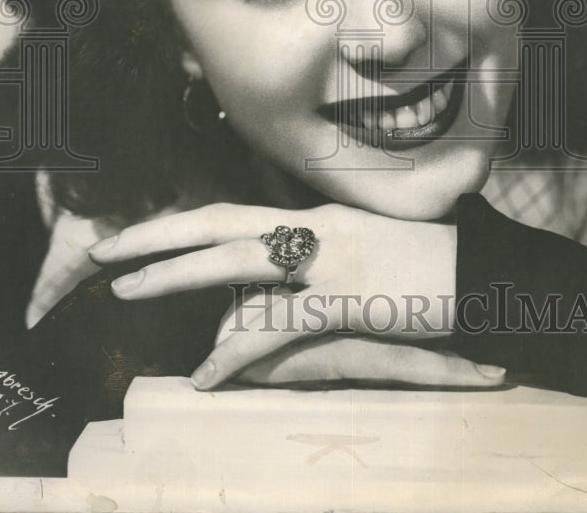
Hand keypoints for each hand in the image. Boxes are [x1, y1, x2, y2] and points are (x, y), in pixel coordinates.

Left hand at [88, 202, 503, 389]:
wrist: (483, 271)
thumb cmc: (432, 259)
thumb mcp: (370, 246)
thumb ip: (324, 250)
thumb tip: (288, 265)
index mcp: (316, 215)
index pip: (234, 212)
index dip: (182, 222)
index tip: (139, 232)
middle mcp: (313, 226)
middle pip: (218, 223)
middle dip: (156, 235)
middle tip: (103, 250)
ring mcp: (327, 258)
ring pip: (233, 261)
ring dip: (174, 274)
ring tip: (125, 288)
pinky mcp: (344, 297)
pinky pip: (275, 327)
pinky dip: (236, 351)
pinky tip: (207, 374)